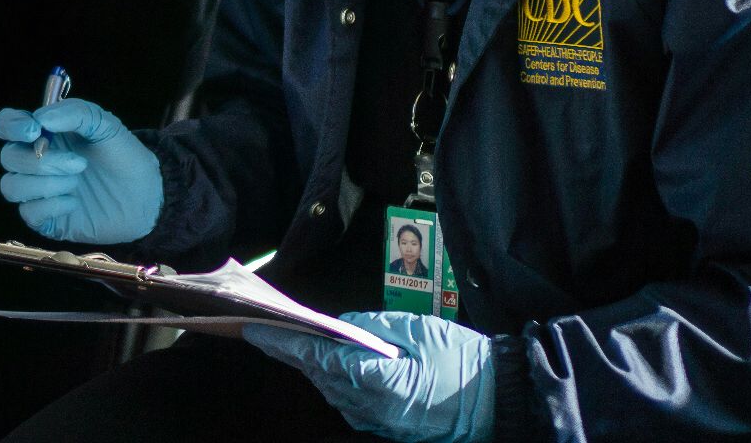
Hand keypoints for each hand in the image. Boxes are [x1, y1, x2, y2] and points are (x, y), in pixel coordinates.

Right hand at [0, 98, 162, 243]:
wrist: (146, 195)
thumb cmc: (123, 156)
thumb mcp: (105, 125)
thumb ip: (75, 113)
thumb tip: (41, 118)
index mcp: (43, 134)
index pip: (6, 125)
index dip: (11, 126)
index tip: (34, 131)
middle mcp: (35, 161)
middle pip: (8, 157)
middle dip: (43, 161)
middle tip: (79, 164)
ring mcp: (37, 192)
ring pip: (11, 186)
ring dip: (45, 184)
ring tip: (78, 183)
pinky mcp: (45, 219)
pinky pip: (28, 212)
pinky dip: (51, 205)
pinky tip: (74, 203)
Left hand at [245, 312, 495, 442]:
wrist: (498, 402)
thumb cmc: (460, 361)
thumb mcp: (416, 330)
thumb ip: (373, 326)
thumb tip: (341, 326)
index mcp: (370, 378)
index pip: (312, 357)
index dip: (280, 342)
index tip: (252, 329)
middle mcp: (365, 404)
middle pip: (316, 374)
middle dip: (290, 352)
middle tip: (264, 329)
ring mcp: (375, 419)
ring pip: (330, 388)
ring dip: (312, 366)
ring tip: (291, 341)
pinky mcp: (386, 425)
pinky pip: (349, 400)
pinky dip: (334, 380)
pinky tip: (330, 364)